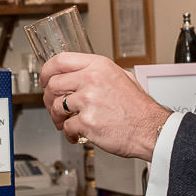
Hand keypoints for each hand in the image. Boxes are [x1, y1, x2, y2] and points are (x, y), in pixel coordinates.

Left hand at [41, 53, 170, 160]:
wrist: (151, 129)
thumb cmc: (139, 108)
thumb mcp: (123, 77)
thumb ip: (100, 73)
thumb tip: (81, 74)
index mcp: (99, 66)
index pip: (60, 60)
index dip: (47, 70)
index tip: (44, 79)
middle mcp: (91, 80)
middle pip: (54, 84)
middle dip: (49, 98)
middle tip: (52, 106)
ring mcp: (88, 101)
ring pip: (56, 106)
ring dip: (57, 117)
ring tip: (65, 122)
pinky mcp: (86, 122)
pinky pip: (66, 126)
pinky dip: (69, 133)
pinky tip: (76, 134)